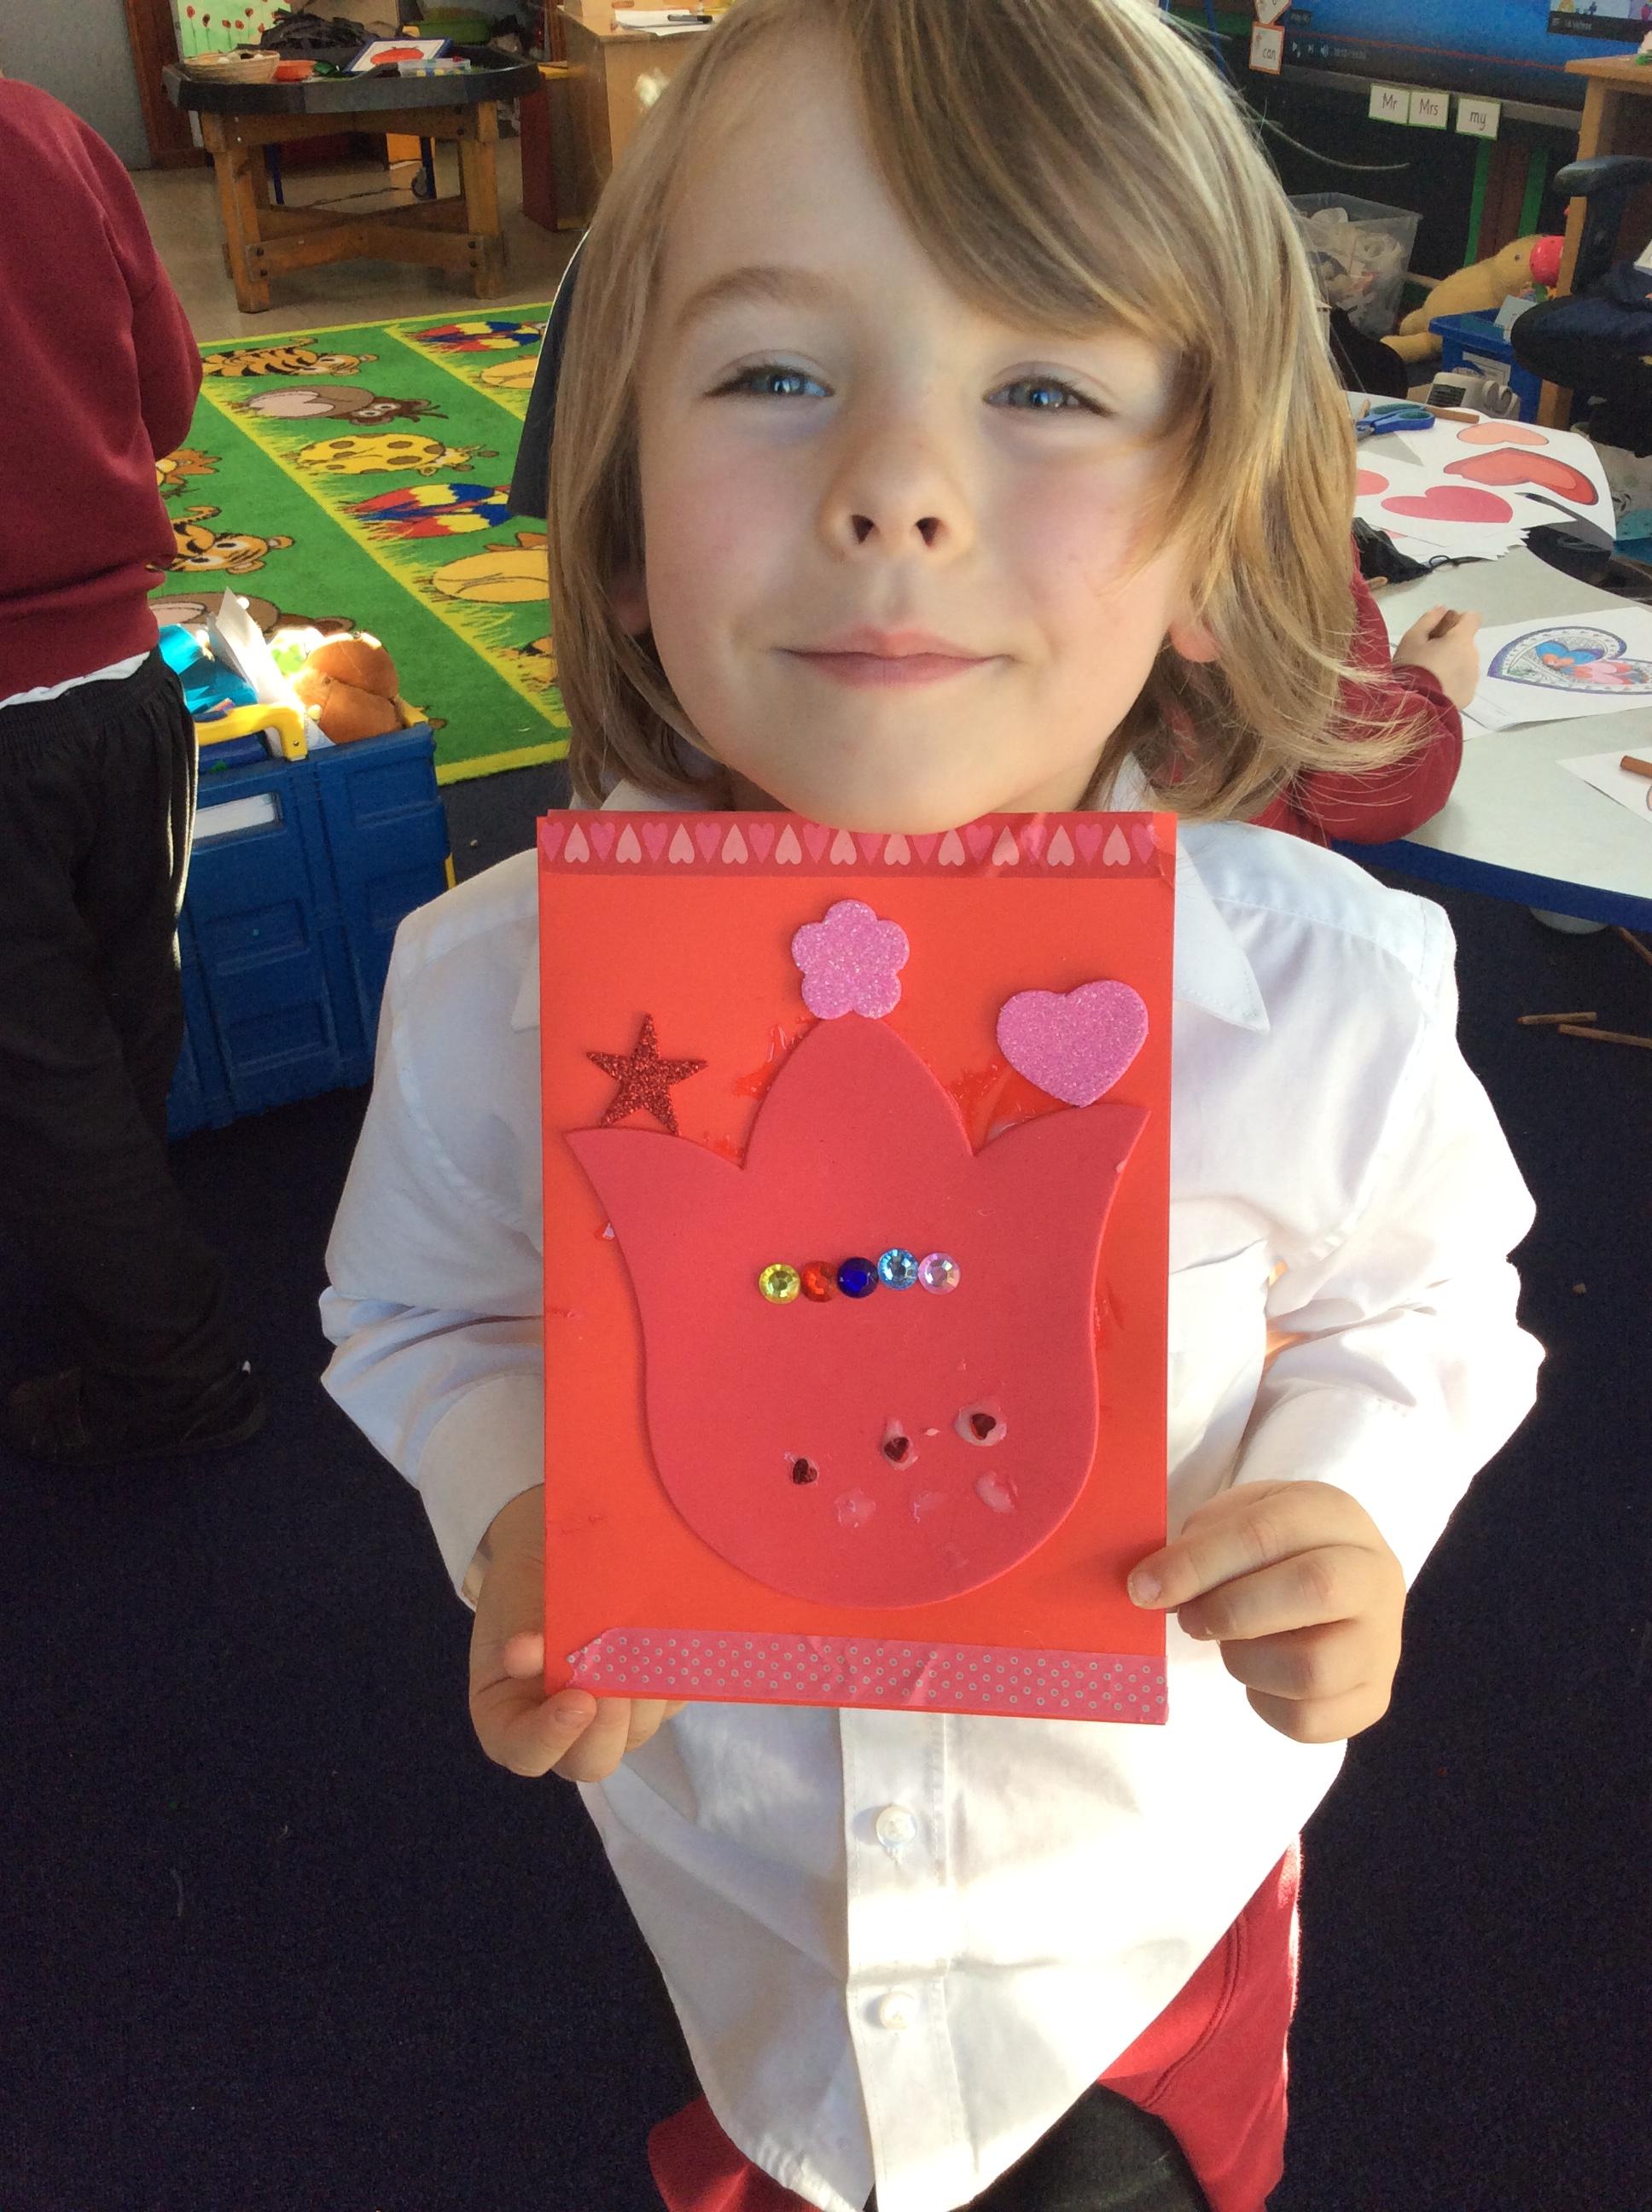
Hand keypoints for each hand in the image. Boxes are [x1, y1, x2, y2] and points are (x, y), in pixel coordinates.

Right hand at [468, 1486, 683, 1781]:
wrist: (561, 1548)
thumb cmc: (525, 1584)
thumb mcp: (513, 1605)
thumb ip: (523, 1634)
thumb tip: (523, 1654)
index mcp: (509, 1719)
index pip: (526, 1754)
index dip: (552, 1739)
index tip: (578, 1701)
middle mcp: (563, 1730)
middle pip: (591, 1761)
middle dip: (608, 1728)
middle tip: (617, 1687)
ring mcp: (610, 1717)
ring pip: (637, 1734)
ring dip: (644, 1697)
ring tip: (643, 1647)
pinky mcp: (649, 1694)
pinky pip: (670, 1701)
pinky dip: (671, 1676)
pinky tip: (667, 1641)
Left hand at [1129, 1481, 1405, 1743]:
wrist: (1328, 1584)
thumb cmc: (1267, 1548)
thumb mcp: (1234, 1520)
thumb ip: (1198, 1545)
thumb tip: (1153, 1588)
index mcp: (1335, 1514)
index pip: (1267, 1532)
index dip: (1198, 1563)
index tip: (1144, 1587)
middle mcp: (1375, 1575)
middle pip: (1313, 1590)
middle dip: (1229, 1610)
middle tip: (1188, 1618)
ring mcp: (1382, 1642)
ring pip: (1312, 1668)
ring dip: (1245, 1661)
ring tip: (1230, 1644)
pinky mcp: (1373, 1699)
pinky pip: (1309, 1721)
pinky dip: (1263, 1703)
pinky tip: (1256, 1676)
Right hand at [1392, 606, 1481, 708]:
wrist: (1413, 706)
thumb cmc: (1411, 667)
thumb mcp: (1411, 639)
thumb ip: (1428, 620)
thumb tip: (1442, 609)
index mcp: (1461, 639)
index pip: (1472, 618)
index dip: (1459, 621)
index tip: (1442, 630)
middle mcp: (1473, 656)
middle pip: (1466, 643)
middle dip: (1452, 645)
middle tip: (1429, 657)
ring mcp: (1473, 677)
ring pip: (1466, 663)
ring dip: (1454, 664)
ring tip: (1432, 677)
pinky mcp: (1469, 695)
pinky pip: (1463, 682)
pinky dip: (1454, 682)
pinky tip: (1437, 689)